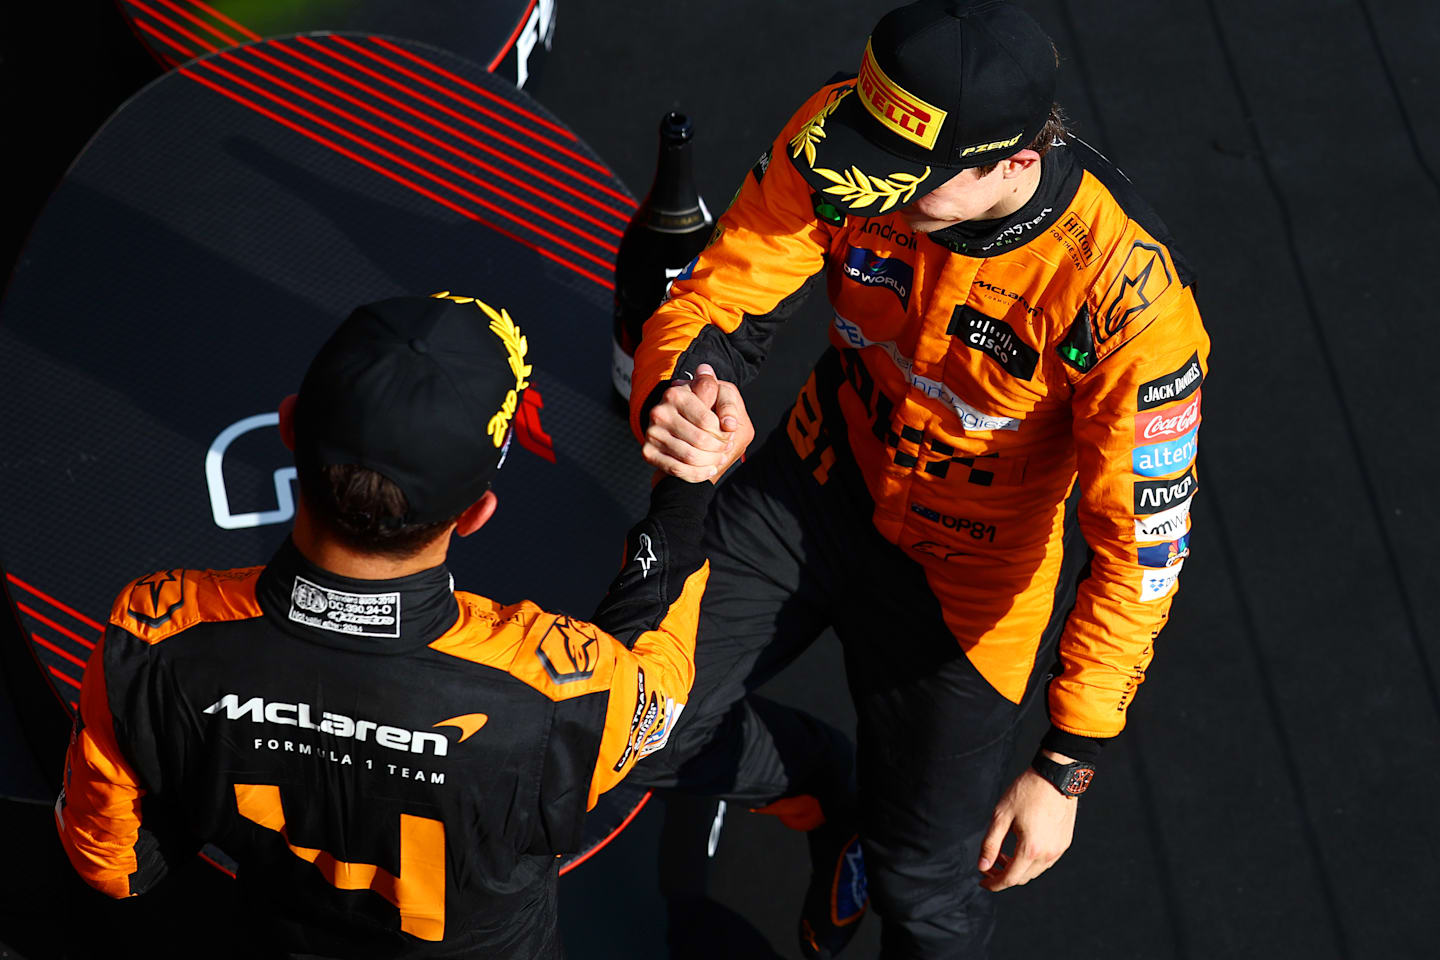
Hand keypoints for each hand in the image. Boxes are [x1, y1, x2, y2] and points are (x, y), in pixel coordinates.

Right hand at [643, 364, 753, 482]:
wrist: (679, 419)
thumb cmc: (703, 407)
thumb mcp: (718, 396)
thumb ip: (728, 404)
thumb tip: (730, 424)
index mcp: (675, 394)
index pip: (707, 421)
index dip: (723, 433)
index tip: (730, 434)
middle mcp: (659, 412)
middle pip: (699, 440)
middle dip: (719, 448)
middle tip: (727, 448)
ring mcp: (651, 433)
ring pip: (690, 457)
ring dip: (711, 461)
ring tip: (720, 458)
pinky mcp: (648, 452)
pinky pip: (677, 469)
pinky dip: (698, 473)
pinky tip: (709, 469)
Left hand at [976, 751, 1079, 891]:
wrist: (1055, 776)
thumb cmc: (1026, 792)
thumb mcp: (1001, 816)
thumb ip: (990, 844)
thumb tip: (982, 866)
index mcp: (1030, 849)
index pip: (1010, 878)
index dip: (994, 883)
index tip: (982, 881)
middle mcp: (1048, 854)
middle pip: (1022, 878)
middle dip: (1003, 876)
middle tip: (988, 866)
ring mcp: (1058, 849)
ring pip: (1034, 871)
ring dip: (1017, 869)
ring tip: (1002, 856)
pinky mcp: (1064, 842)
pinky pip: (1045, 861)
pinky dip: (1030, 862)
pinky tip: (1020, 848)